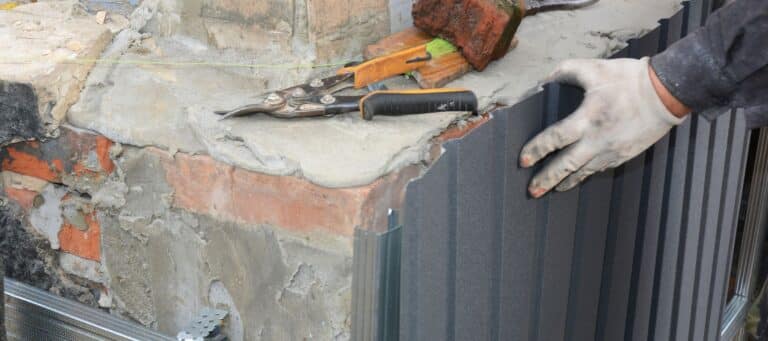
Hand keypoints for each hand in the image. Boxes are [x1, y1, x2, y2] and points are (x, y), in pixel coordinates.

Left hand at [520, 57, 685, 197]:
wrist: (667, 93)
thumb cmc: (629, 79)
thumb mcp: (594, 69)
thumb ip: (565, 72)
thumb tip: (543, 80)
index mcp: (587, 118)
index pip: (555, 139)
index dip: (536, 151)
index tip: (523, 161)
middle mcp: (598, 140)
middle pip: (566, 165)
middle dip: (547, 179)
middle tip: (531, 191)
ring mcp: (612, 151)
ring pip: (583, 173)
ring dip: (565, 183)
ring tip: (551, 191)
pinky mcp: (624, 155)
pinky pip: (599, 169)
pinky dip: (585, 175)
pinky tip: (576, 179)